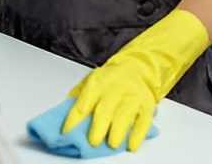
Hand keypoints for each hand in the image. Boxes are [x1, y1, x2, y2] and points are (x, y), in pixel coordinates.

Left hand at [62, 9, 209, 150]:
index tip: (67, 131)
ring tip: (112, 143)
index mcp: (98, 82)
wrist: (138, 67)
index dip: (75, 117)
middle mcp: (115, 88)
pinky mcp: (146, 105)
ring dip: (118, 131)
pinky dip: (138, 134)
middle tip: (92, 141)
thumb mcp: (92, 79)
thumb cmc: (111, 78)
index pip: (84, 100)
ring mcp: (132, 96)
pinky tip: (131, 145)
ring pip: (125, 114)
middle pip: (106, 108)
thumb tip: (65, 111)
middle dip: (98, 126)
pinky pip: (143, 121)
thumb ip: (79, 95)